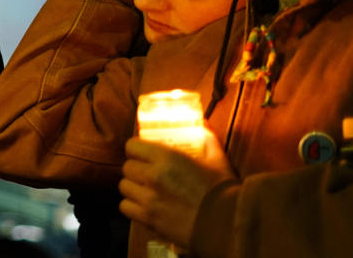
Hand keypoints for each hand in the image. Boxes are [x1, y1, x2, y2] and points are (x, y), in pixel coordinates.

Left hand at [118, 131, 235, 249]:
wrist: (228, 226)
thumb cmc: (224, 192)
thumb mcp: (217, 161)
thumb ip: (207, 140)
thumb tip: (202, 125)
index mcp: (167, 158)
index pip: (132, 146)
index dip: (136, 149)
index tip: (143, 153)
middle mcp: (152, 176)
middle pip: (127, 167)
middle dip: (136, 168)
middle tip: (147, 172)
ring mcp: (148, 199)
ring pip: (124, 187)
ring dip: (133, 187)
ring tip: (145, 190)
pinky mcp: (148, 219)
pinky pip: (125, 207)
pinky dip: (132, 206)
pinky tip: (145, 206)